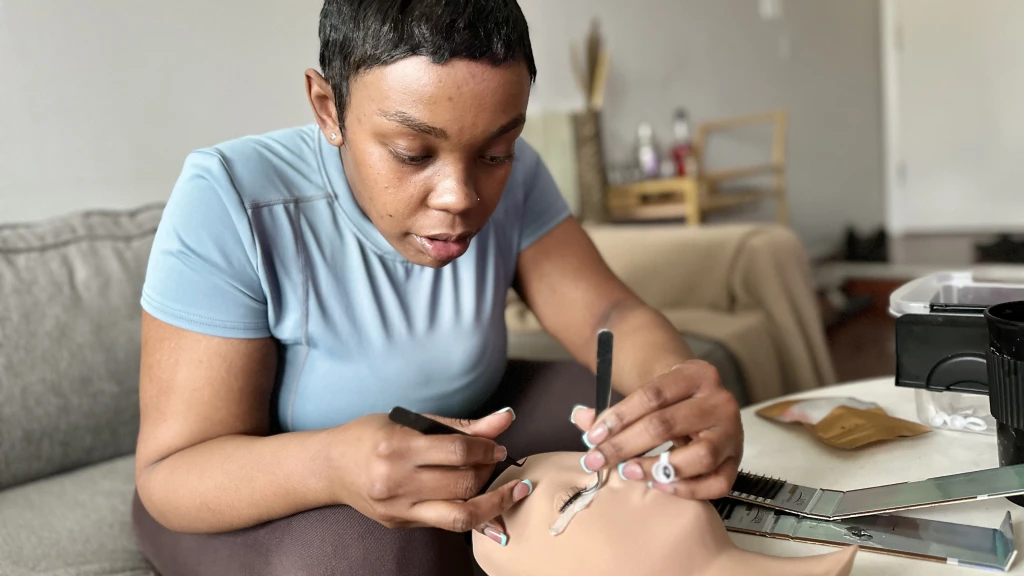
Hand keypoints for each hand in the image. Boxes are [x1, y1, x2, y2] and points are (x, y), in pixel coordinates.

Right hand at [331, 408, 532, 543]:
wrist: (330, 467)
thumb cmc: (369, 436)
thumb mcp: (410, 421)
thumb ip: (459, 425)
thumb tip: (504, 419)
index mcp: (398, 447)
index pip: (458, 450)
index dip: (487, 447)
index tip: (496, 445)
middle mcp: (397, 481)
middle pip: (463, 483)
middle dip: (489, 471)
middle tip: (494, 460)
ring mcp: (398, 508)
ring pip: (460, 515)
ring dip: (493, 503)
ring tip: (507, 490)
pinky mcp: (400, 524)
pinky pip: (447, 525)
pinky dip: (475, 518)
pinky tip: (491, 511)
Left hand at [571, 360, 742, 498]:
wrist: (701, 402)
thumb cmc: (668, 401)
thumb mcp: (644, 395)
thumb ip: (611, 410)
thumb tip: (580, 419)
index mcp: (696, 374)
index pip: (652, 395)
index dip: (619, 417)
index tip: (592, 436)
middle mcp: (720, 400)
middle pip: (667, 424)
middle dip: (626, 445)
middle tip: (598, 460)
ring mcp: (732, 433)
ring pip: (699, 455)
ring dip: (656, 467)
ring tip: (628, 472)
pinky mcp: (737, 461)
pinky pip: (717, 483)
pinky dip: (687, 489)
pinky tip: (659, 484)